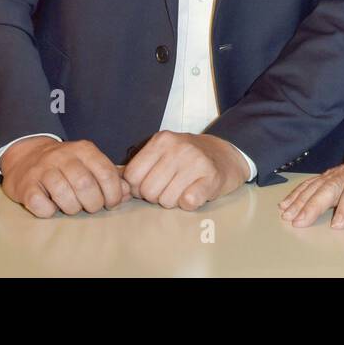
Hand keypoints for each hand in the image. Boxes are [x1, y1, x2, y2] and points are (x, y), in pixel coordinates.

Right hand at [0, 137, 129, 217]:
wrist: (25, 155)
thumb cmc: (65, 164)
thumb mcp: (89, 163)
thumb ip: (109, 177)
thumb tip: (126, 193)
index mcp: (83, 149)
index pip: (106, 173)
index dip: (113, 193)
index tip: (111, 203)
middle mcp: (62, 156)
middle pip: (86, 185)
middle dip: (94, 203)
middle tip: (92, 207)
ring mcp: (42, 170)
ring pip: (64, 196)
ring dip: (73, 208)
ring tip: (72, 207)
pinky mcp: (25, 186)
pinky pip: (41, 205)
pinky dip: (49, 211)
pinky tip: (51, 206)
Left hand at [121, 131, 248, 209]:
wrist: (226, 154)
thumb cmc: (188, 157)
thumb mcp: (163, 152)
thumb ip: (140, 165)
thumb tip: (117, 187)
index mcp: (161, 140)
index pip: (132, 176)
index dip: (138, 187)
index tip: (152, 183)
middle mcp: (178, 147)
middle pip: (148, 191)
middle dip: (156, 196)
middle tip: (171, 187)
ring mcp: (196, 161)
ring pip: (166, 200)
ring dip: (173, 201)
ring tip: (184, 188)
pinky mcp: (211, 177)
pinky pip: (187, 202)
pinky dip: (189, 204)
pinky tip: (194, 193)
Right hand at [278, 132, 343, 228]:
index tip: (337, 224)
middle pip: (330, 186)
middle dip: (313, 204)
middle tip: (299, 221)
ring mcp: (341, 171)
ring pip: (318, 184)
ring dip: (301, 199)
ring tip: (288, 214)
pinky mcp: (334, 174)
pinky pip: (313, 182)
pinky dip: (298, 193)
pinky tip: (287, 203)